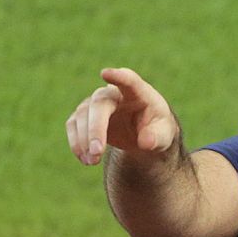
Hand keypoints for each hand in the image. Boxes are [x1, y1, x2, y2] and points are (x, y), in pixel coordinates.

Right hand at [66, 67, 181, 166]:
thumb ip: (157, 137)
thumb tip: (146, 142)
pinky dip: (76, 143)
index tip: (105, 74)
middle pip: (99, 104)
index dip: (118, 77)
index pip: (129, 80)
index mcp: (138, 93)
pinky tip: (85, 160)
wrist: (144, 135)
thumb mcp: (164, 135)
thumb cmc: (157, 130)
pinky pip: (73, 125)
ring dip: (84, 140)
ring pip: (82, 115)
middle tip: (97, 152)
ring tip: (92, 162)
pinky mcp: (85, 115)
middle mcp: (114, 94)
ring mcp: (97, 103)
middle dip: (96, 128)